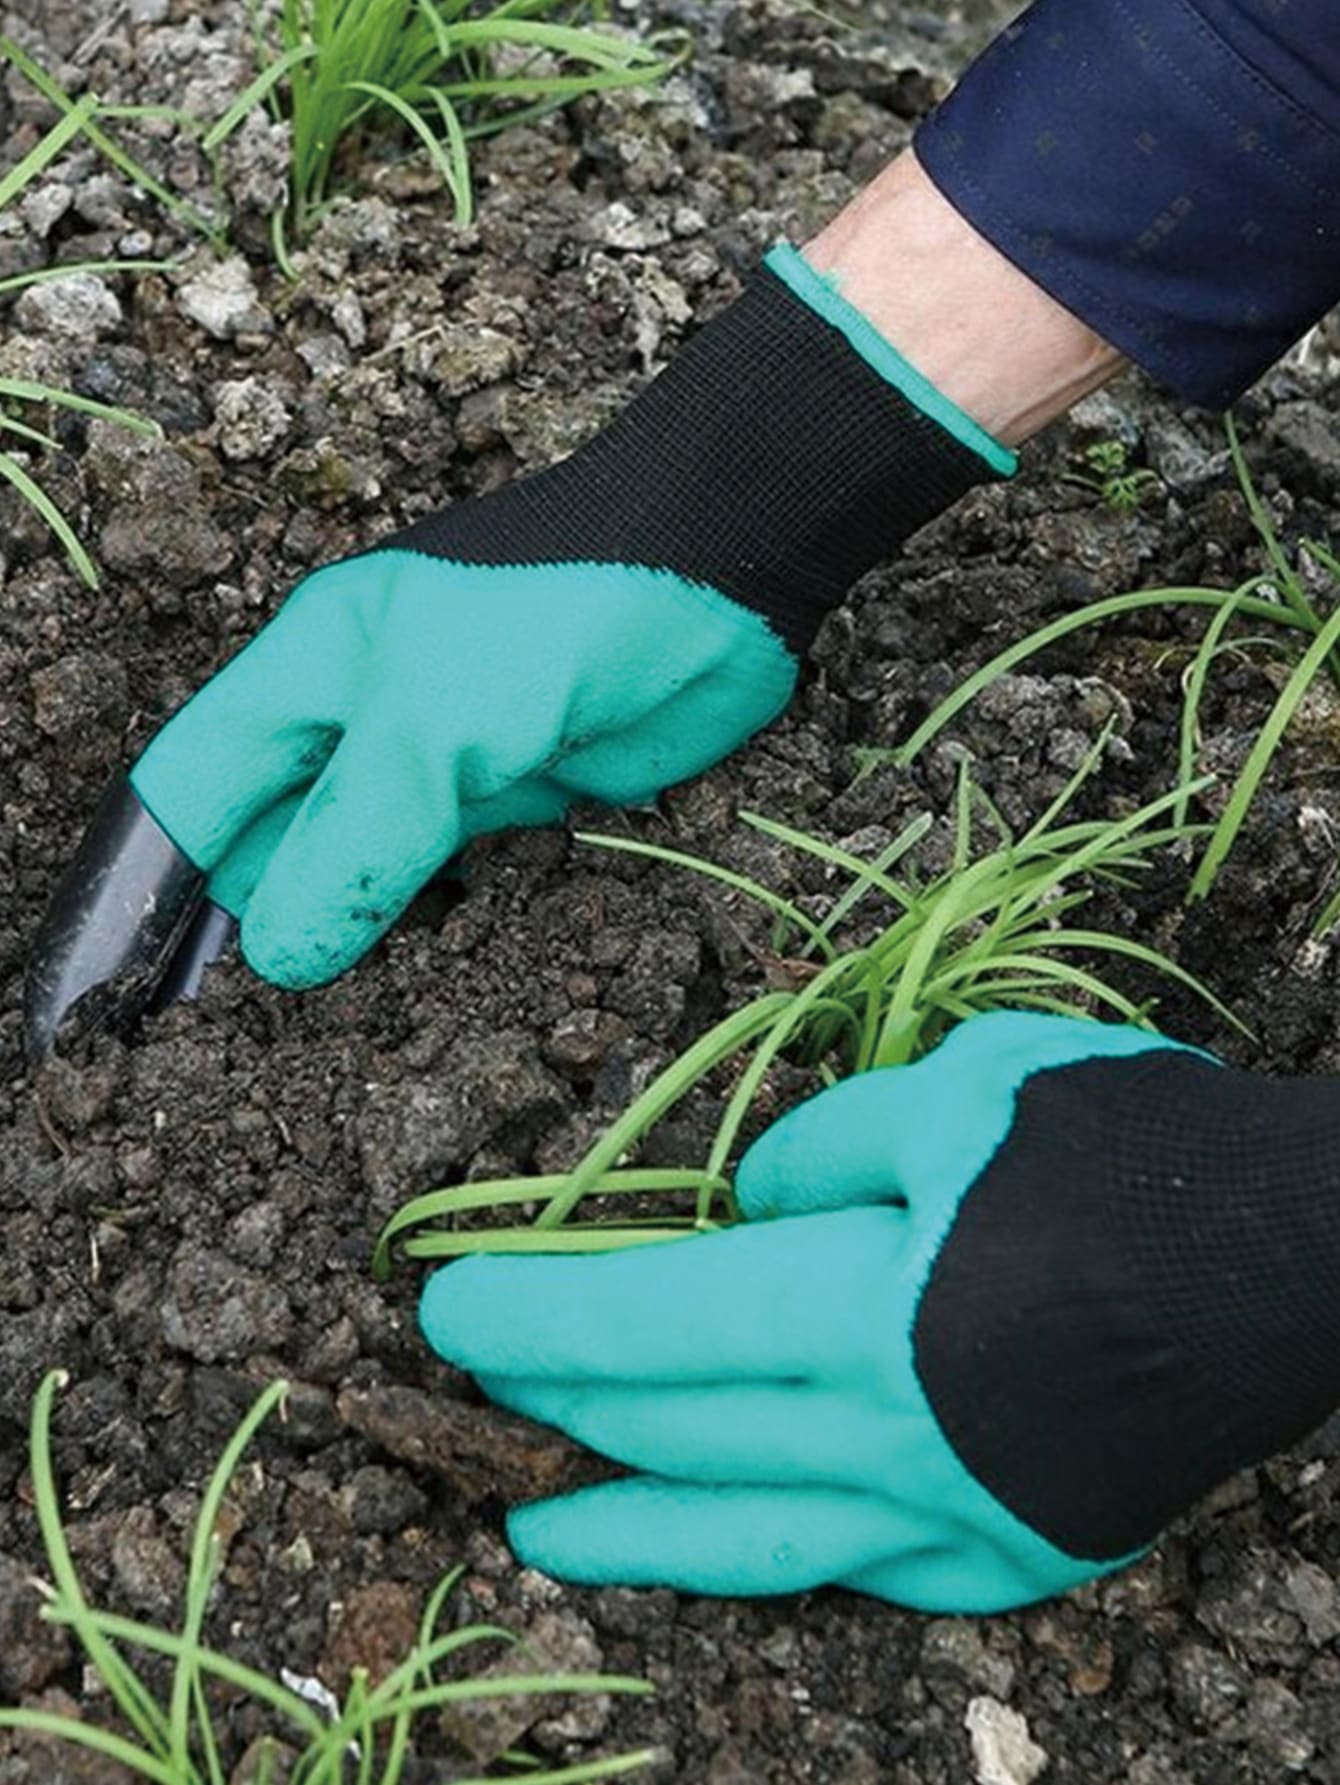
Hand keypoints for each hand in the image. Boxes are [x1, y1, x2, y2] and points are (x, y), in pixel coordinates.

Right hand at [26, 244, 999, 1052]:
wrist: (721, 575)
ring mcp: (435, 760)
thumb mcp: (433, 728)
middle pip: (267, 837)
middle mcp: (357, 717)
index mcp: (307, 672)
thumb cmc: (558, 616)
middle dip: (241, 922)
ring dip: (332, 933)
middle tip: (207, 1039)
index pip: (192, 789)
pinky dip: (416, 922)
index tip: (115, 985)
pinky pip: (440, 873)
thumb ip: (354, 842)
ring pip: (353, 864)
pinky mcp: (510, 796)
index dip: (143, 882)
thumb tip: (274, 955)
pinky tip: (395, 980)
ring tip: (288, 1038)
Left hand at [422, 1011, 1339, 1612]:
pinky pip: (858, 1567)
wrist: (1298, 1259)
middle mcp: (887, 1442)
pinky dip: (770, 1550)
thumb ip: (821, 1152)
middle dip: (559, 1401)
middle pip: (676, 1427)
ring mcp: (952, 1519)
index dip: (533, 1315)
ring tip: (539, 1530)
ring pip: (748, 1538)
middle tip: (480, 1383)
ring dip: (630, 1528)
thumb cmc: (1123, 1149)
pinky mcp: (1012, 1555)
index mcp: (860, 1313)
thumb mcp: (956, 1087)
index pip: (646, 1323)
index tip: (448, 1308)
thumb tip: (749, 1213)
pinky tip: (728, 1538)